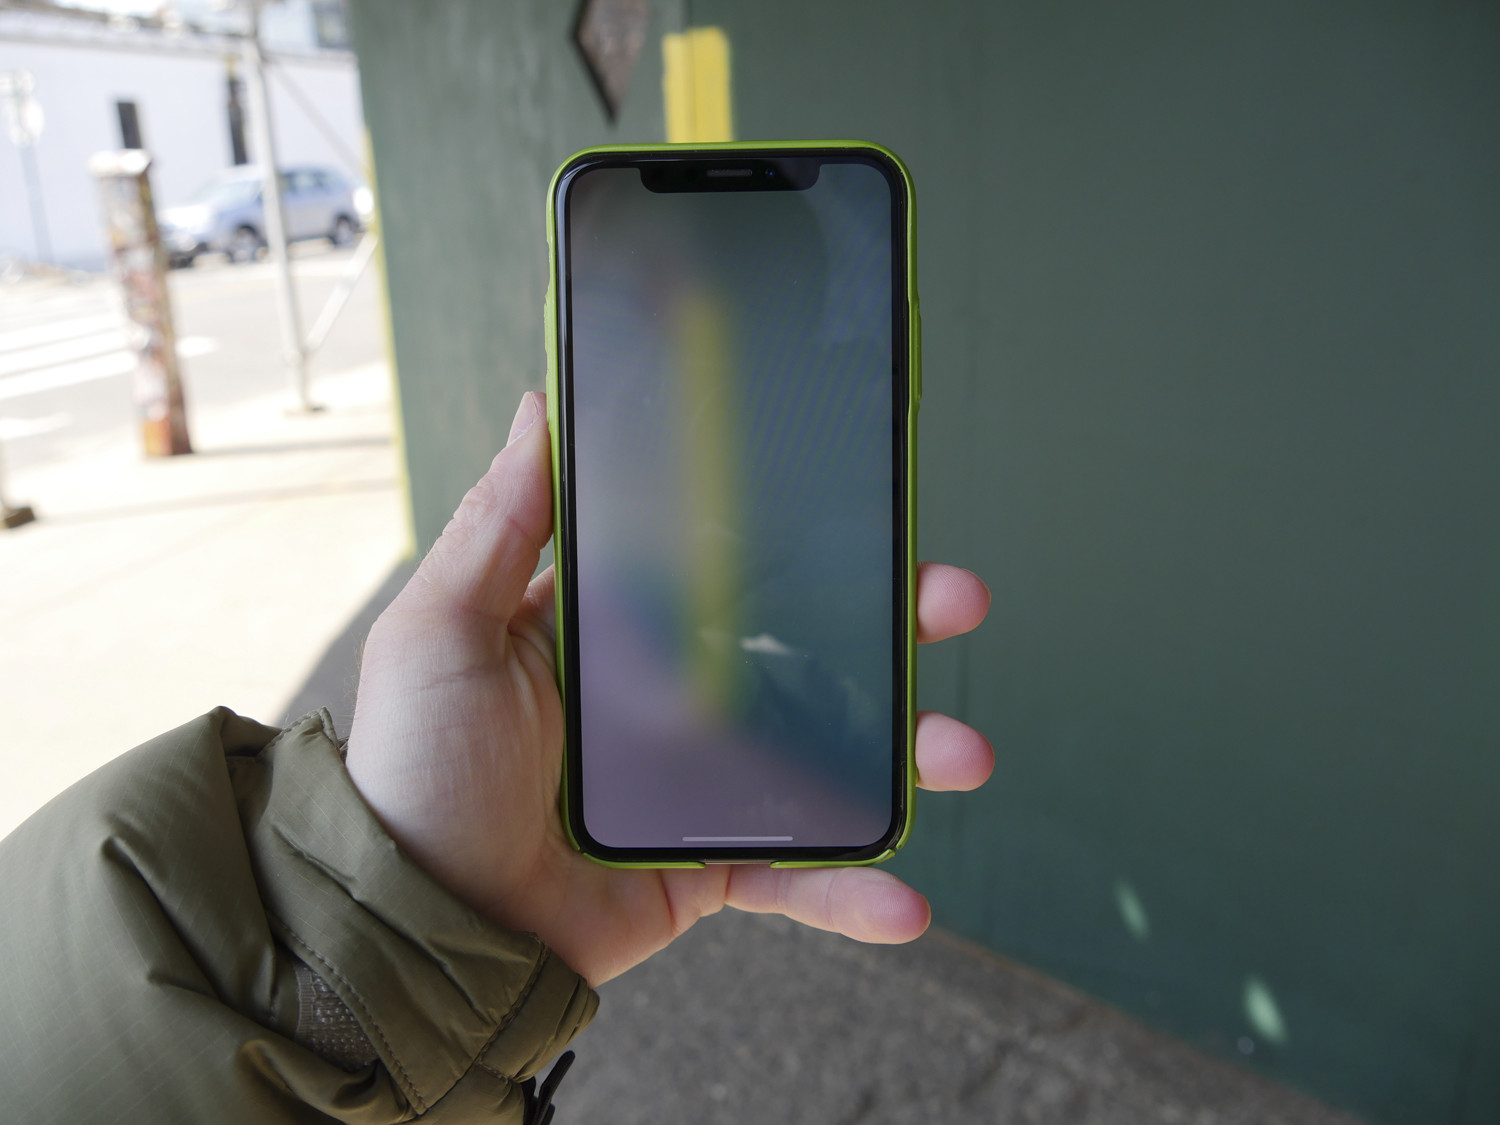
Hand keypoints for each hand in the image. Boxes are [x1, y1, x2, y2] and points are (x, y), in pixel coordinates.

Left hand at [346, 392, 992, 985]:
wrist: (416, 926)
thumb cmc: (414, 770)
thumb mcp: (442, 629)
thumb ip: (500, 524)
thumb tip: (537, 406)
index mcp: (611, 630)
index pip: (722, 564)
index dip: (796, 536)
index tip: (863, 507)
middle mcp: (664, 699)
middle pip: (799, 651)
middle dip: (888, 626)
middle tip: (950, 600)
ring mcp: (693, 786)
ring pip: (823, 758)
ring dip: (905, 755)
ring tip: (961, 752)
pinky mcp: (703, 868)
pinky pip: (793, 874)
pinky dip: (851, 888)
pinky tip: (906, 897)